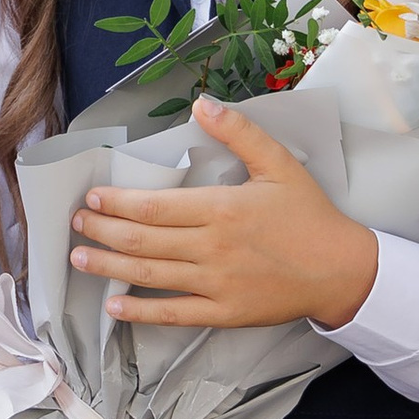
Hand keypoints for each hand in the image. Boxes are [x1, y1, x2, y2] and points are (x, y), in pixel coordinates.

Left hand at [68, 95, 378, 329]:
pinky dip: (140, 312)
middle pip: (142, 240)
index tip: (93, 196)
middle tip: (77, 221)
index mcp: (221, 209)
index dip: (118, 202)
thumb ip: (240, 133)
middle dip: (103, 230)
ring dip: (109, 266)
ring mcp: (215, 283)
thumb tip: (203, 104)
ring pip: (150, 275)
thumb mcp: (280, 164)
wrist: (341, 269)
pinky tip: (113, 306)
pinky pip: (173, 313)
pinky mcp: (223, 312)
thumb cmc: (309, 216)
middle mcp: (212, 247)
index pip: (154, 206)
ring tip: (79, 258)